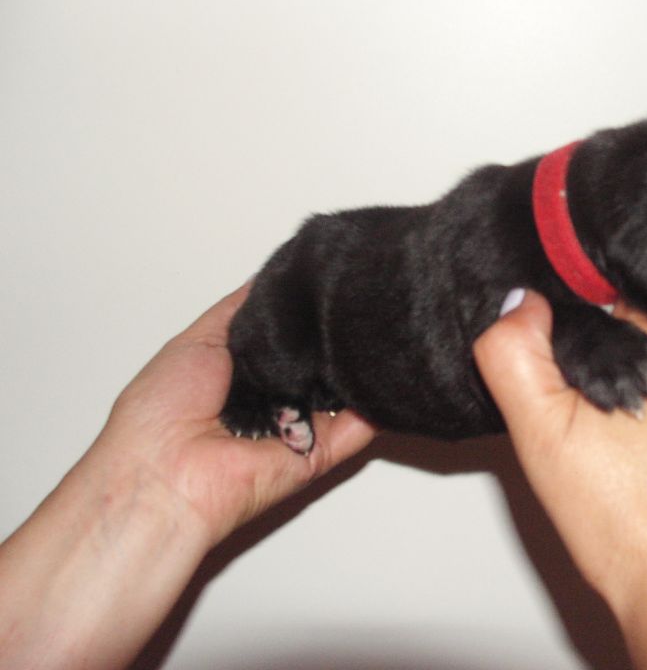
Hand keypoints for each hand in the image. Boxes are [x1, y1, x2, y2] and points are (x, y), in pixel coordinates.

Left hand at [94, 282, 376, 547]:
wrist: (162, 476)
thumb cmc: (160, 413)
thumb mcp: (198, 338)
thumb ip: (242, 308)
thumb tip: (275, 274)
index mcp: (244, 373)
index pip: (290, 337)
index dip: (307, 312)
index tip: (331, 282)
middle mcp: (274, 400)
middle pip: (319, 361)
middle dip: (332, 336)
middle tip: (351, 305)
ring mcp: (299, 428)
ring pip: (344, 391)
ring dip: (353, 366)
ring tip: (365, 331)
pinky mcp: (319, 454)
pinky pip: (360, 427)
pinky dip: (375, 403)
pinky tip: (382, 371)